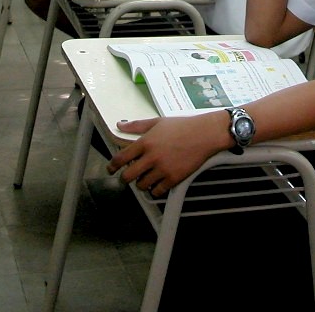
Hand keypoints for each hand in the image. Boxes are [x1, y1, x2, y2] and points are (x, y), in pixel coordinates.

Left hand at [107, 114, 228, 195]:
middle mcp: (151, 157)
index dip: (112, 166)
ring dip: (141, 183)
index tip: (110, 169)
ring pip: (142, 185)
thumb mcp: (157, 122)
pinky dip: (155, 189)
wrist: (204, 134)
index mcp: (145, 142)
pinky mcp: (174, 178)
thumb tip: (121, 125)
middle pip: (128, 176)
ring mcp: (163, 169)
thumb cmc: (182, 126)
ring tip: (144, 178)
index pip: (121, 158)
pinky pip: (157, 191)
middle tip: (126, 177)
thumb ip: (137, 125)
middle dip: (124, 178)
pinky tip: (156, 184)